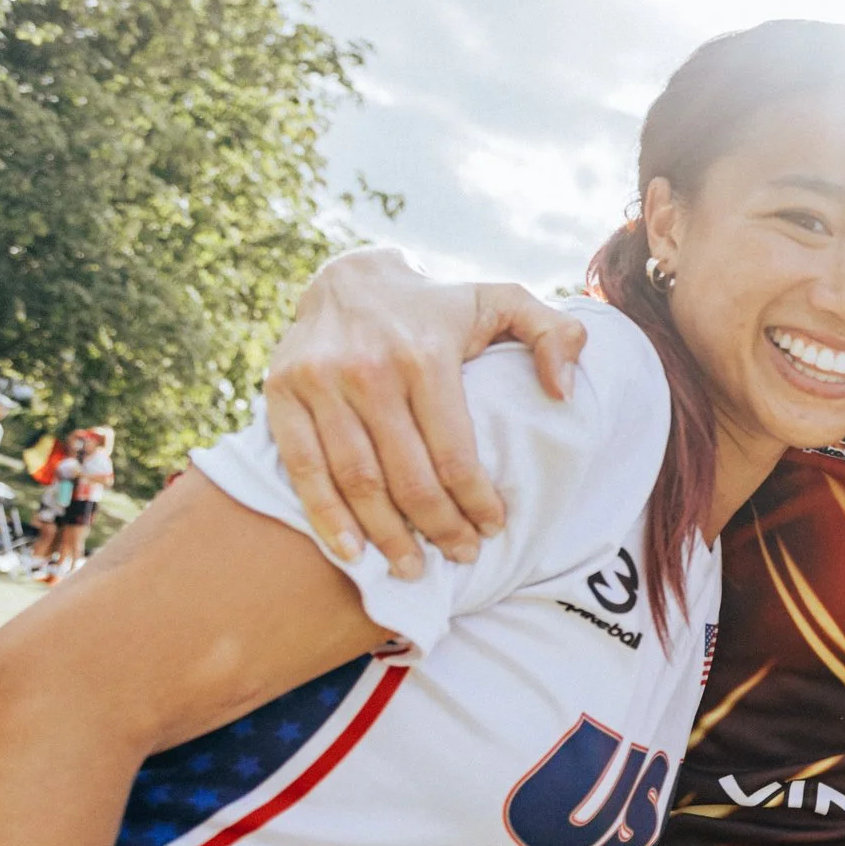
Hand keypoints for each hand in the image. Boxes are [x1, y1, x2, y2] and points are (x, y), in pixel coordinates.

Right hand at [262, 248, 586, 574]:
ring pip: (357, 481)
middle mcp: (369, 371)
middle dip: (439, 528)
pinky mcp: (281, 393)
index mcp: (426, 355)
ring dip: (387, 535)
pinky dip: (325, 517)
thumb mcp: (505, 301)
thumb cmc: (438, 305)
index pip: (455, 453)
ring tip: (413, 569)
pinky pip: (303, 469)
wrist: (350, 277)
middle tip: (462, 556)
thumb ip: (555, 335)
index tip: (494, 528)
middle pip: (407, 476)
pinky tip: (352, 553)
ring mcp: (320, 383)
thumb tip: (563, 391)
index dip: (476, 501)